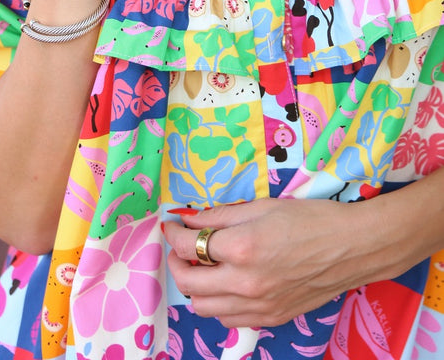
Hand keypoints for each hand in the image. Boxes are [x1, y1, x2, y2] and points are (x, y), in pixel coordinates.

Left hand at [163, 198, 385, 327]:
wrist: (353, 248)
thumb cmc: (311, 219)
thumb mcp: (263, 206)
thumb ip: (221, 215)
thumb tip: (190, 219)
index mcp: (242, 248)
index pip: (188, 247)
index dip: (173, 235)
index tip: (171, 226)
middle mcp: (245, 283)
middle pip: (188, 284)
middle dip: (177, 263)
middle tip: (182, 247)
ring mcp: (258, 306)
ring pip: (204, 308)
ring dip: (195, 287)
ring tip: (204, 266)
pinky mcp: (271, 318)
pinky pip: (230, 319)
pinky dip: (219, 303)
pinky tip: (228, 283)